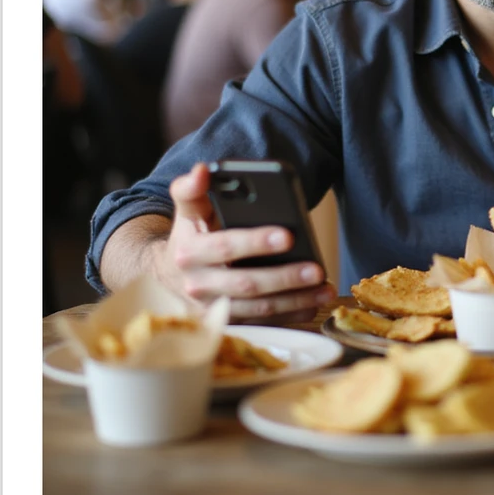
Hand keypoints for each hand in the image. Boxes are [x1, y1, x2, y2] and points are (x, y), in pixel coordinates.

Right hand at [162, 163, 334, 324]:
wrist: (168, 273)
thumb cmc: (190, 234)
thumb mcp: (187, 209)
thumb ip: (192, 188)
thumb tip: (203, 170)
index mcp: (190, 253)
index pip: (226, 246)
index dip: (257, 242)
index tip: (288, 235)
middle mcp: (199, 285)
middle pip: (246, 284)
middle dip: (284, 277)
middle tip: (316, 269)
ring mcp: (213, 309)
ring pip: (258, 310)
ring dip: (295, 300)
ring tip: (325, 288)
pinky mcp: (228, 324)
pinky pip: (263, 324)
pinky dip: (291, 315)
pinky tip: (314, 303)